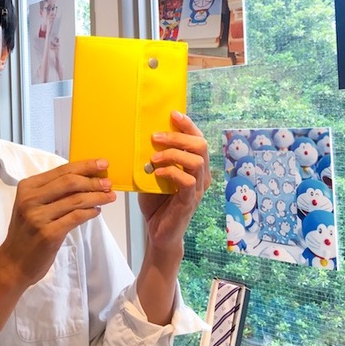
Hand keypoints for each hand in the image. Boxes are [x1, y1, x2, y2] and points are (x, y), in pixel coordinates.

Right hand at [0, 159, 114, 286]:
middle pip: (70, 182)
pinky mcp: (48, 234)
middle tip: (109, 183)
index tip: (103, 163)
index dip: (85, 166)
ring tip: (109, 196)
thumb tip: (85, 179)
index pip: (61, 170)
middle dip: (93, 180)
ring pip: (76, 200)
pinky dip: (90, 212)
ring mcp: (38, 217)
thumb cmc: (26, 232)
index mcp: (27, 187)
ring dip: (97, 197)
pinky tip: (97, 211)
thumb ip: (53, 192)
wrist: (13, 263)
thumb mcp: (32, 205)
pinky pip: (76, 217)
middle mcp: (30, 199)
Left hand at [138, 111, 209, 251]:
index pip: (197, 138)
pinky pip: (187, 180)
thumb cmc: (156, 201)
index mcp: (195, 165)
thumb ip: (155, 157)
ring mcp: (197, 188)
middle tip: (156, 137)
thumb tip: (143, 135)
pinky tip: (157, 173)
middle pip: (200, 145)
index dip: (188, 124)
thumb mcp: (154, 174)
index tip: (173, 113)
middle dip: (178, 136)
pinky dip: (171, 172)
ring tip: (154, 157)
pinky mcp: (189, 201)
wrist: (158, 231)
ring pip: (196, 161)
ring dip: (173, 154)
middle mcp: (201, 175)